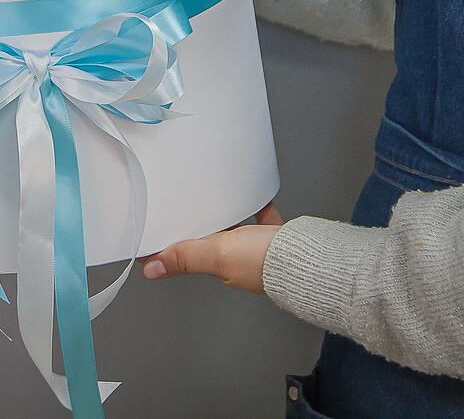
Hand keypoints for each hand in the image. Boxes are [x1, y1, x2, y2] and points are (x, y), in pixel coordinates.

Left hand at [140, 203, 284, 293]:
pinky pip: (264, 218)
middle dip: (202, 226)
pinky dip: (258, 207)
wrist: (312, 258)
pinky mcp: (278, 238)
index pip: (191, 255)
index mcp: (223, 268)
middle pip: (214, 241)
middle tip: (188, 205)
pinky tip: (253, 193)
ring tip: (217, 196)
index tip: (162, 229)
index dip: (176, 243)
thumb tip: (152, 270)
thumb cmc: (266, 260)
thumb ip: (186, 258)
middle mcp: (240, 262)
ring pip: (237, 230)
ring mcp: (261, 250)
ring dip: (228, 216)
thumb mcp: (219, 254)